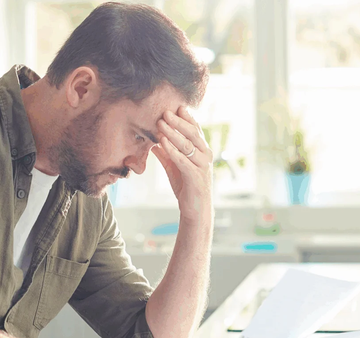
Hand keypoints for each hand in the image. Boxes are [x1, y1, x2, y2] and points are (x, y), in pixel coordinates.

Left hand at [151, 106, 213, 224]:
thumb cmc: (186, 186)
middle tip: (165, 111)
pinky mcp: (196, 176)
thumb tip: (153, 140)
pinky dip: (172, 150)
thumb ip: (166, 153)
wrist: (195, 209)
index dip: (186, 118)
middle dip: (178, 122)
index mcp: (203, 150)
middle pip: (192, 134)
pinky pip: (183, 160)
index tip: (175, 106)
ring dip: (173, 133)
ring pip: (187, 145)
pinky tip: (163, 142)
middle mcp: (206, 155)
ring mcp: (202, 166)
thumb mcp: (174, 166)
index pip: (195, 130)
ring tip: (161, 123)